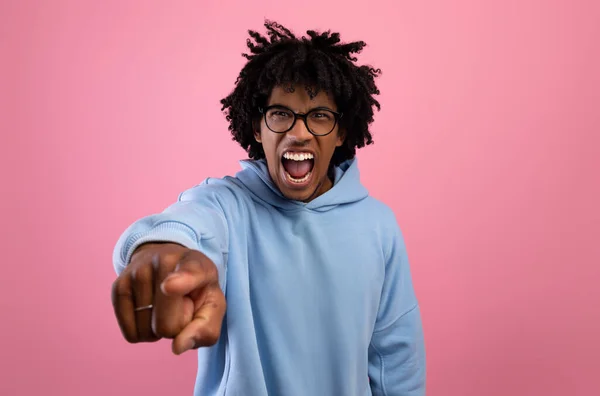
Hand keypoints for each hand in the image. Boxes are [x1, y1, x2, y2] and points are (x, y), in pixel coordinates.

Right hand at [111, 243, 225, 354]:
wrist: (167, 260)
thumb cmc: (195, 288)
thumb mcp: (212, 304)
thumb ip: (206, 329)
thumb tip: (178, 347)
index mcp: (195, 264)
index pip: (189, 273)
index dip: (180, 282)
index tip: (169, 287)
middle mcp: (163, 262)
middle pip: (166, 326)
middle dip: (176, 327)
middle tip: (180, 306)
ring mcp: (137, 273)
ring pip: (147, 332)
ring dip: (157, 328)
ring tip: (164, 305)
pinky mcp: (118, 287)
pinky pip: (131, 334)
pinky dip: (142, 332)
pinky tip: (149, 310)